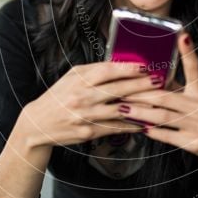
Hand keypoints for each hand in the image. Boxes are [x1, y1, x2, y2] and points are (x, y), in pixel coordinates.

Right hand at [20, 62, 158, 145]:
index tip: (144, 66)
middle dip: (141, 85)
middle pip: (117, 90)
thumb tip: (119, 65)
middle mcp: (82, 98)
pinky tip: (144, 122)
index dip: (127, 69)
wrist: (38, 123)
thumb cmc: (58, 96)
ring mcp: (85, 116)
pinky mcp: (88, 133)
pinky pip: (114, 128)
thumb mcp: (71, 77)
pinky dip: (131, 125)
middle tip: (159, 81)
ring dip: (141, 107)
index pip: (106, 71)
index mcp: (79, 81)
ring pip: (120, 111)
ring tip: (158, 103)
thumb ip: (93, 70)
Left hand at [122, 34, 197, 166]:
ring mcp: (197, 125)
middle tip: (121, 90)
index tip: (182, 36)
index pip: (195, 68)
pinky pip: (167, 135)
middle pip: (165, 96)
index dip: (188, 52)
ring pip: (162, 116)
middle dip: (140, 93)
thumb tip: (158, 79)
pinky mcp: (194, 143)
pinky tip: (140, 127)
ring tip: (123, 109)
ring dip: (139, 113)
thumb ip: (183, 89)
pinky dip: (152, 131)